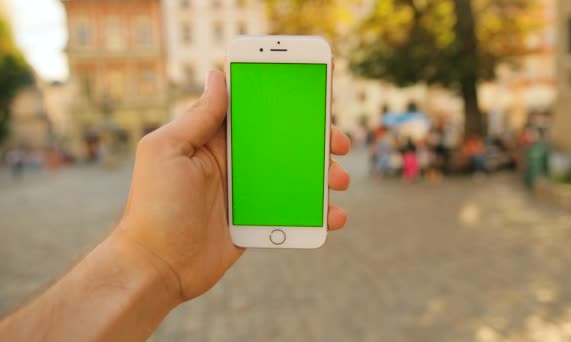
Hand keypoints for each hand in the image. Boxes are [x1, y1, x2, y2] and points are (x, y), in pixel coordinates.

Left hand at [115, 70, 350, 301]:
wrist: (156, 266)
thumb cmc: (154, 206)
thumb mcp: (168, 150)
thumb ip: (198, 116)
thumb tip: (217, 75)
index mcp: (212, 140)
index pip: (254, 112)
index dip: (284, 103)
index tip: (314, 98)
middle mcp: (232, 162)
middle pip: (282, 142)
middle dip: (314, 140)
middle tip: (338, 144)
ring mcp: (246, 192)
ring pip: (293, 175)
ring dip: (321, 175)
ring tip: (340, 181)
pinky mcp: (255, 219)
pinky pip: (292, 209)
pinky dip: (315, 213)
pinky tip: (333, 216)